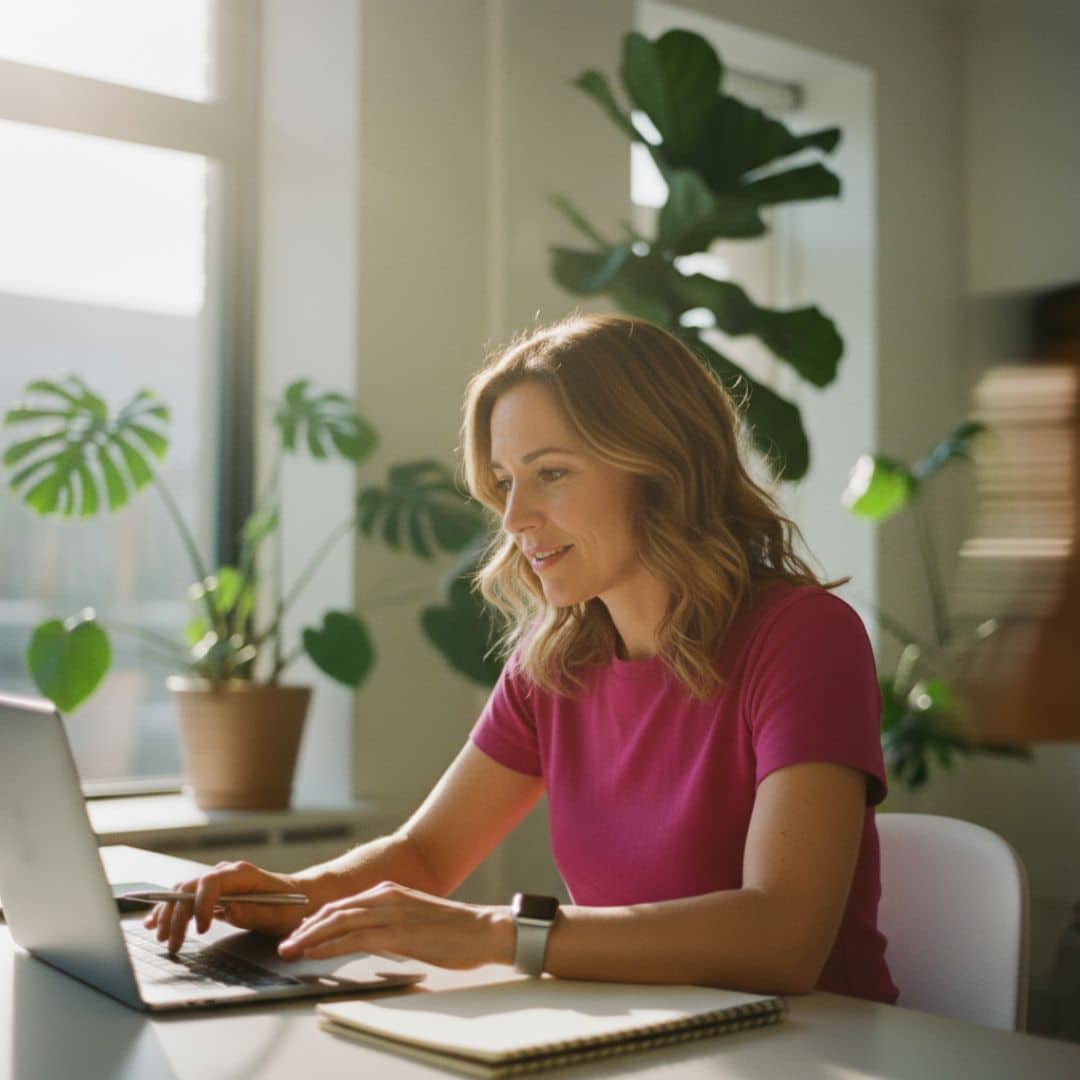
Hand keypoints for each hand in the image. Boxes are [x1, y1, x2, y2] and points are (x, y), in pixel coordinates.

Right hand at [143, 860, 317, 952]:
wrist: (301, 898)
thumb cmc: (292, 907)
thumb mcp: (280, 914)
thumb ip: (255, 911)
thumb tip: (229, 909)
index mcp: (244, 874)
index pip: (211, 881)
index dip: (202, 903)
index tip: (202, 929)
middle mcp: (227, 873)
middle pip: (190, 887)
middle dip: (178, 915)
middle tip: (173, 943)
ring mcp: (218, 881)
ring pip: (182, 891)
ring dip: (169, 914)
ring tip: (163, 938)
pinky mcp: (212, 893)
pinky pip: (185, 898)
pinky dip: (168, 909)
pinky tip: (154, 922)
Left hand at [276, 881, 512, 969]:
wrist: (482, 929)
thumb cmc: (452, 930)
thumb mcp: (414, 918)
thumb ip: (388, 922)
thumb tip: (365, 936)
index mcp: (389, 892)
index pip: (342, 904)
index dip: (315, 919)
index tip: (298, 934)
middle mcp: (386, 896)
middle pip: (334, 910)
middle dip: (304, 928)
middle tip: (285, 945)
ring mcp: (392, 913)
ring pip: (339, 921)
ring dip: (310, 937)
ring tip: (290, 950)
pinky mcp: (400, 932)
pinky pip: (356, 937)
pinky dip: (330, 945)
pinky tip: (315, 952)